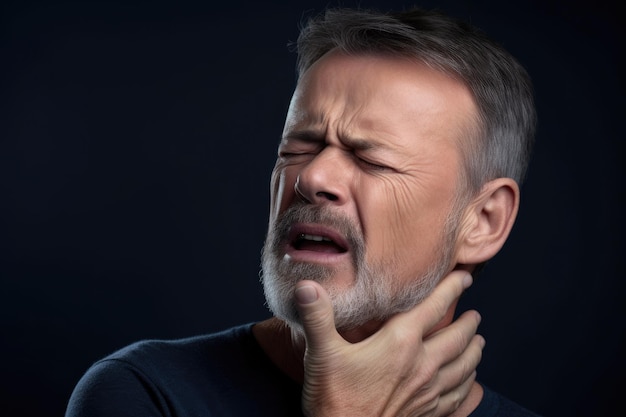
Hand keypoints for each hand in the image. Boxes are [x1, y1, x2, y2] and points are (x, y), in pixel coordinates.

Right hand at [294, 270, 483, 416]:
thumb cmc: (334, 399)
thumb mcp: (321, 353)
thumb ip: (317, 317)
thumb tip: (307, 286)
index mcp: (400, 343)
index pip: (433, 308)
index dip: (451, 289)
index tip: (464, 277)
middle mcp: (422, 366)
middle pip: (457, 339)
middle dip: (469, 324)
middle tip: (475, 315)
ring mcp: (428, 394)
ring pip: (464, 369)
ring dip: (474, 354)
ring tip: (479, 343)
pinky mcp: (427, 415)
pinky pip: (460, 401)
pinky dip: (471, 391)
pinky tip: (474, 387)